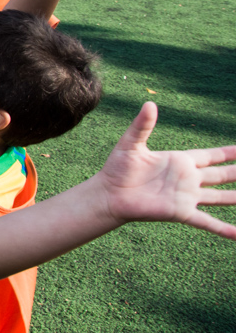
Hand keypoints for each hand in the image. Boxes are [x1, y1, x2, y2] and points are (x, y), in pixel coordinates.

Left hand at [98, 102, 235, 238]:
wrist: (109, 194)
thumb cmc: (117, 169)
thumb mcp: (131, 144)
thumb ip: (142, 125)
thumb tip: (149, 103)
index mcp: (180, 161)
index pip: (212, 156)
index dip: (230, 153)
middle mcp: (188, 179)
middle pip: (223, 175)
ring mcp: (187, 197)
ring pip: (222, 198)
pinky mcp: (181, 212)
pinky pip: (207, 222)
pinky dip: (224, 229)